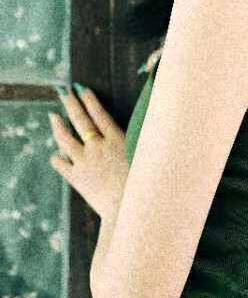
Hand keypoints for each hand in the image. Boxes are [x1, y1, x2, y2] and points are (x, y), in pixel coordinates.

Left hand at [48, 85, 129, 219]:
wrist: (126, 207)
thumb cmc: (141, 182)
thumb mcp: (144, 155)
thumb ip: (139, 139)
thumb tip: (142, 125)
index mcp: (115, 139)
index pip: (99, 114)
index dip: (90, 101)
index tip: (82, 90)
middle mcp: (97, 146)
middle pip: (80, 121)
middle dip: (71, 104)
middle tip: (64, 93)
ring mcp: (84, 161)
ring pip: (65, 139)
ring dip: (57, 125)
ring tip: (53, 116)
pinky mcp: (76, 178)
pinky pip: (61, 164)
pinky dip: (57, 158)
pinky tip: (56, 154)